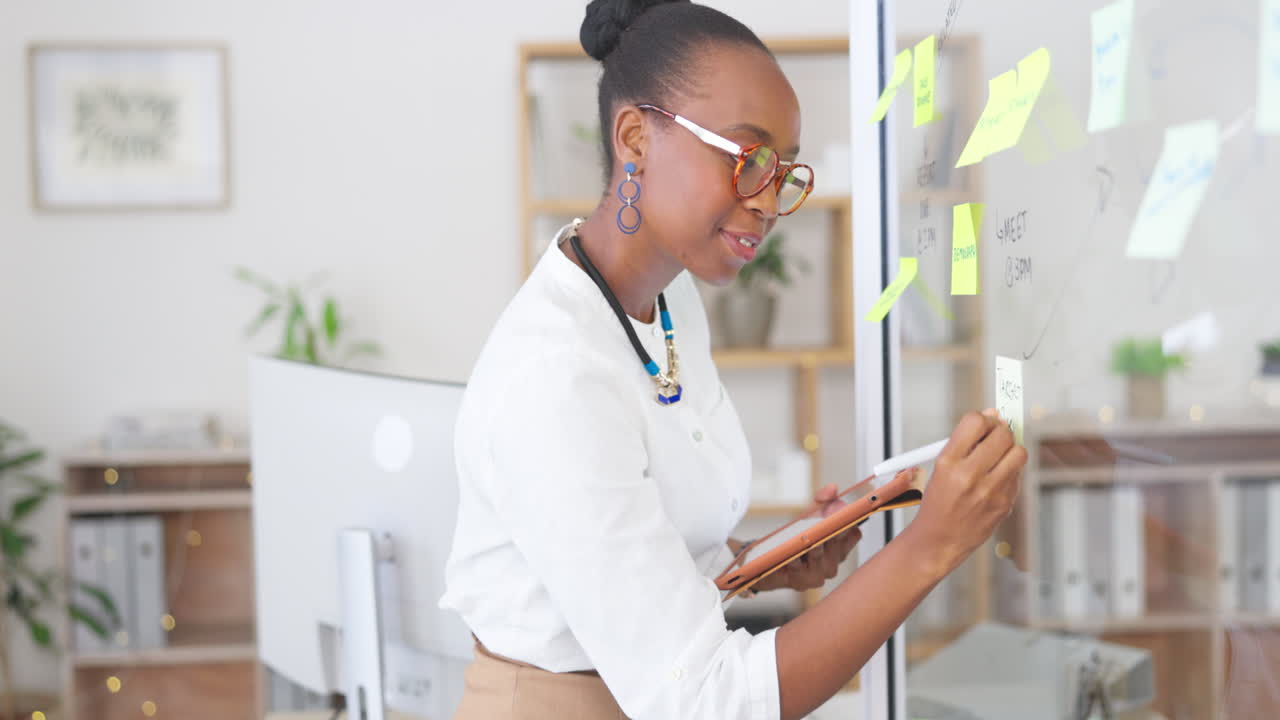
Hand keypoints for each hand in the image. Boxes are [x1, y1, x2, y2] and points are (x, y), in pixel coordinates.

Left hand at [748, 483, 861, 593]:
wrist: (768, 562)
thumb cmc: (794, 540)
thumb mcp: (809, 516)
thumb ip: (822, 501)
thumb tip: (832, 488)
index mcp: (839, 549)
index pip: (853, 534)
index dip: (849, 522)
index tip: (845, 510)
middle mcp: (832, 564)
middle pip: (836, 544)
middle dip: (830, 530)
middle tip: (825, 519)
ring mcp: (817, 575)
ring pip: (818, 555)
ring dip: (812, 544)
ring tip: (805, 535)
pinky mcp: (800, 583)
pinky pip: (798, 568)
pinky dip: (793, 557)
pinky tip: (788, 551)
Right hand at [906, 408, 1026, 573]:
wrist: (940, 539)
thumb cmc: (939, 501)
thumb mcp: (941, 467)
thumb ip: (967, 440)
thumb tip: (994, 414)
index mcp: (948, 462)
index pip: (975, 422)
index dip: (984, 419)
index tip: (985, 424)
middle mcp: (969, 475)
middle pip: (1002, 434)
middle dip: (1001, 431)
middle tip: (995, 437)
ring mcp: (990, 491)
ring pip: (1019, 453)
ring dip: (1011, 450)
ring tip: (998, 458)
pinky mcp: (1005, 503)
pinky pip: (1018, 475)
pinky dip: (1010, 472)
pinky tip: (996, 479)